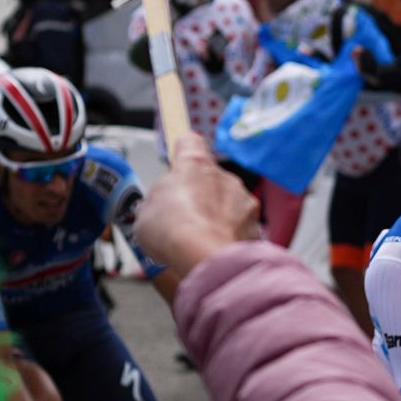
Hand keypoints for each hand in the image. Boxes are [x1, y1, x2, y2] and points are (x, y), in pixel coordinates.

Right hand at [133, 142, 260, 270]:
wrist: (203, 257)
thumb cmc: (173, 230)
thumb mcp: (146, 211)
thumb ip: (157, 201)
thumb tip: (160, 207)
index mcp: (194, 165)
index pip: (189, 142)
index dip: (183, 151)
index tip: (178, 158)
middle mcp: (223, 177)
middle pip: (209, 179)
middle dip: (198, 196)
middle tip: (182, 218)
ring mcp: (242, 201)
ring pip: (228, 204)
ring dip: (216, 217)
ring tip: (198, 239)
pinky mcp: (254, 225)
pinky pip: (240, 228)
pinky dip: (229, 237)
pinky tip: (213, 250)